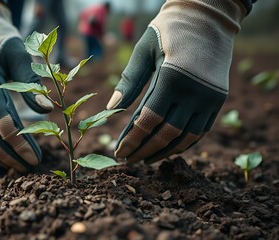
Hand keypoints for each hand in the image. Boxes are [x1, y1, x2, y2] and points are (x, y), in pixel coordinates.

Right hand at [0, 3, 52, 171]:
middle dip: (10, 155)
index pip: (3, 121)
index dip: (20, 143)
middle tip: (31, 166)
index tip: (37, 158)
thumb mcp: (19, 53)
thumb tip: (48, 110)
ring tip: (19, 167)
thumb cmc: (2, 43)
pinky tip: (4, 157)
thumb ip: (31, 80)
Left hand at [106, 0, 245, 163]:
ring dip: (164, 152)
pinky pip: (200, 131)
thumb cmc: (169, 30)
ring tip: (146, 159)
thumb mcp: (144, 49)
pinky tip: (168, 148)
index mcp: (172, 77)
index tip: (119, 152)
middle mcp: (195, 91)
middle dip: (144, 150)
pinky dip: (183, 143)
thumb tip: (111, 108)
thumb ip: (129, 80)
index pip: (148, 120)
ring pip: (185, 137)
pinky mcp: (218, 100)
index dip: (132, 140)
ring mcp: (210, 98)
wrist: (208, 18)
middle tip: (129, 161)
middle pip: (166, 134)